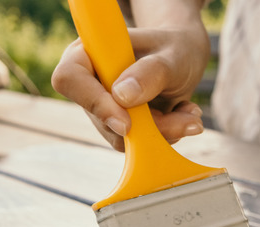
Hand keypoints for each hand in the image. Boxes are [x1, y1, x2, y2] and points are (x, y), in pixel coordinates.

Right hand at [52, 10, 208, 150]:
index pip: (70, 79)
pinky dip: (166, 136)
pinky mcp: (119, 127)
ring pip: (122, 138)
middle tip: (187, 116)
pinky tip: (182, 116)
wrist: (185, 59)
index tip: (127, 123)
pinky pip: (136, 145)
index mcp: (88, 53)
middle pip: (103, 119)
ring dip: (163, 132)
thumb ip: (151, 72)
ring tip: (189, 112)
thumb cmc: (174, 49)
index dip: (95, 104)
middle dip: (149, 124)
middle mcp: (90, 84)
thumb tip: (122, 97)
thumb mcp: (172, 56)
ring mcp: (103, 109)